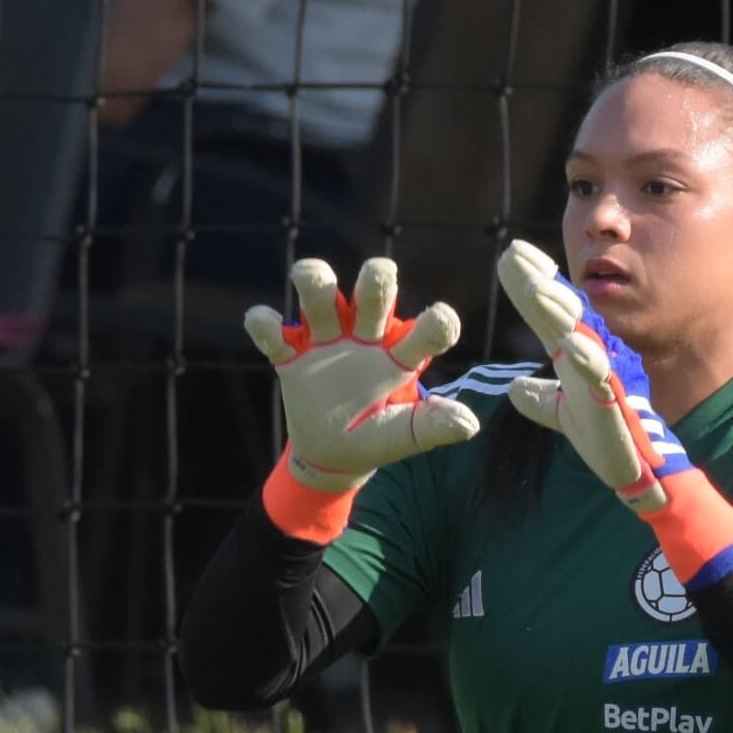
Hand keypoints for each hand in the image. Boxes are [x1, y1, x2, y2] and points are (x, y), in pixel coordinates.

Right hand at [244, 254, 478, 495]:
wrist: (333, 455)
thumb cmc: (378, 438)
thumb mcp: (406, 436)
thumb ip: (432, 426)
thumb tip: (469, 425)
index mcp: (402, 355)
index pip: (426, 331)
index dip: (436, 324)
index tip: (442, 320)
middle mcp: (366, 336)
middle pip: (373, 293)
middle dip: (375, 281)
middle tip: (378, 279)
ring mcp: (327, 341)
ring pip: (320, 297)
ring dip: (315, 283)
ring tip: (310, 277)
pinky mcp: (291, 355)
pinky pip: (275, 335)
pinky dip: (265, 324)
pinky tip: (263, 321)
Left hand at [493, 238, 688, 506]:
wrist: (635, 469)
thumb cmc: (604, 435)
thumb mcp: (561, 414)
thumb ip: (539, 399)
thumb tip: (515, 388)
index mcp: (576, 354)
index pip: (549, 313)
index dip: (531, 284)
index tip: (510, 254)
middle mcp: (591, 354)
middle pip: (563, 311)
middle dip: (540, 281)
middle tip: (514, 253)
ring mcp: (605, 374)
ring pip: (582, 334)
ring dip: (561, 311)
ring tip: (536, 289)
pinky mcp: (615, 400)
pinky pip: (602, 376)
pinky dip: (589, 359)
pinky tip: (571, 343)